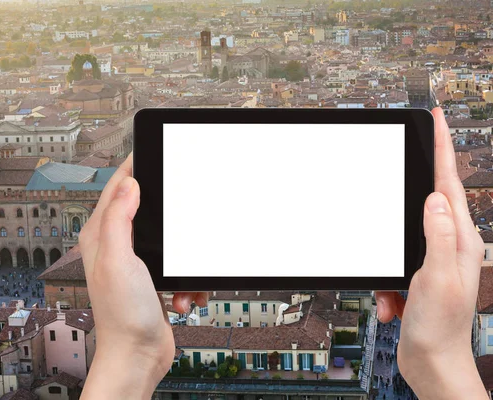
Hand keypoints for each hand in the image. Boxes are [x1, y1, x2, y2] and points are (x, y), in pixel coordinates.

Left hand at [78, 153, 206, 398]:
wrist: (139, 355)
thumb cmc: (122, 316)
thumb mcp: (119, 260)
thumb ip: (119, 219)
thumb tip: (129, 185)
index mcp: (101, 235)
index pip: (117, 187)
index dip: (134, 166)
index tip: (151, 150)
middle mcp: (116, 245)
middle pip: (146, 208)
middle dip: (169, 214)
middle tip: (183, 210)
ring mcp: (136, 261)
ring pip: (169, 237)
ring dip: (182, 257)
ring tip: (179, 281)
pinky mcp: (154, 277)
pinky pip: (179, 264)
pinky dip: (186, 280)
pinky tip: (181, 296)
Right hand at [376, 108, 487, 399]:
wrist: (432, 362)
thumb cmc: (441, 326)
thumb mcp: (437, 278)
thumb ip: (437, 236)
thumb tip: (434, 198)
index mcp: (459, 239)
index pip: (449, 184)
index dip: (443, 149)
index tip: (436, 120)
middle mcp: (449, 243)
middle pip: (426, 201)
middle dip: (409, 192)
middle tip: (404, 167)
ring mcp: (432, 258)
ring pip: (400, 236)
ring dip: (388, 265)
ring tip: (394, 297)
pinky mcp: (416, 273)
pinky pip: (391, 264)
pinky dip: (385, 285)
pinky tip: (391, 306)